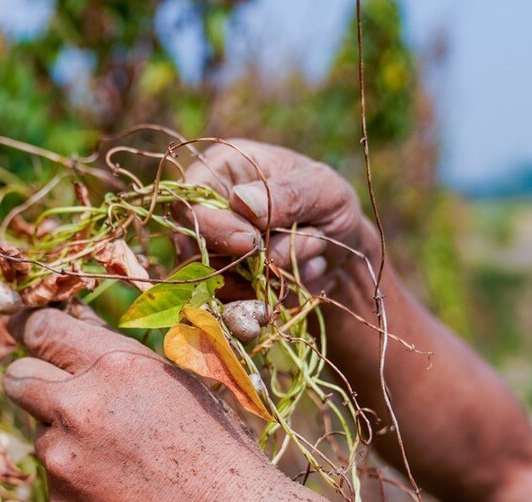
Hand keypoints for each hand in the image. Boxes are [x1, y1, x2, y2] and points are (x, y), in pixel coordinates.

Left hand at [2, 307, 282, 501]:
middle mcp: (80, 406)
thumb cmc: (217, 448)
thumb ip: (118, 358)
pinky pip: (56, 481)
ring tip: (123, 462)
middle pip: (17, 377)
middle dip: (32, 382)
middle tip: (58, 396)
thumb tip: (75, 322)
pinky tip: (123, 494)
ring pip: (41, 434)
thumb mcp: (176, 383)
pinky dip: (79, 484)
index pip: (41, 329)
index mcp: (116, 365)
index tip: (26, 333)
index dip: (30, 329)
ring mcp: (65, 458)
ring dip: (66, 440)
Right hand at [178, 139, 379, 293]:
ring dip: (266, 275)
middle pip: (193, 245)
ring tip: (306, 253)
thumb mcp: (322, 189)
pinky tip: (296, 276)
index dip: (210, 226)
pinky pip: (231, 301)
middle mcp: (208, 210)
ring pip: (215, 277)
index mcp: (222, 169)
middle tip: (283, 256)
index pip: (187, 201)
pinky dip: (267, 295)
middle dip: (245, 258)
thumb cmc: (329, 206)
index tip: (249, 241)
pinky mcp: (223, 283)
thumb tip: (241, 201)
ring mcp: (212, 250)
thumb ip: (286, 194)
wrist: (343, 252)